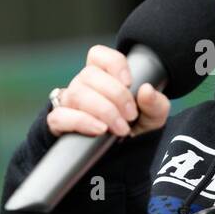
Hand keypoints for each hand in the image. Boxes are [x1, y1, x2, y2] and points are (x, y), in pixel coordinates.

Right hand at [46, 45, 169, 138]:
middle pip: (90, 75)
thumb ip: (156, 103)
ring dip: (103, 111)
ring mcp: (69, 103)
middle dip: (116, 95)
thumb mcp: (152, 117)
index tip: (129, 83)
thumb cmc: (134, 129)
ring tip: (120, 129)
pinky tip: (99, 130)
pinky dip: (81, 122)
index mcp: (103, 76)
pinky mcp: (59, 123)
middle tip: (131, 116)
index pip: (98, 55)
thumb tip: (146, 89)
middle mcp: (83, 85)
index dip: (114, 64)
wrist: (119, 158)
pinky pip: (60, 116)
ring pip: (77, 94)